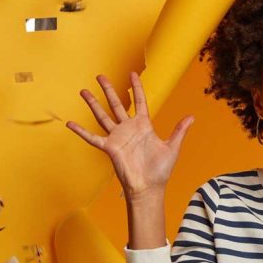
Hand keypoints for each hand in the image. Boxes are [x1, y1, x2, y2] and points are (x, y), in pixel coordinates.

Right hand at [66, 72, 193, 199]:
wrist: (149, 188)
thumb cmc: (160, 170)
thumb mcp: (172, 147)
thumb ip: (179, 131)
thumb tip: (192, 117)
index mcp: (144, 126)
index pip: (139, 101)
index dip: (136, 88)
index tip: (132, 74)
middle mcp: (129, 129)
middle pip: (116, 104)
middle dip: (109, 90)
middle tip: (100, 76)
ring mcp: (118, 137)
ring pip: (103, 116)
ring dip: (93, 104)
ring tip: (83, 91)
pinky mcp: (109, 148)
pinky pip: (93, 138)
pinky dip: (81, 131)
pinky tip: (70, 123)